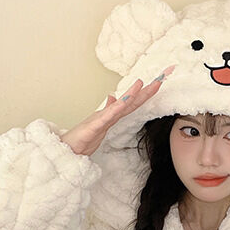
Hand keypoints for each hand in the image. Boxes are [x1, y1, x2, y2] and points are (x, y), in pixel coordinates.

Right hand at [59, 68, 173, 156]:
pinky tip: (123, 101)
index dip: (145, 94)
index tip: (158, 84)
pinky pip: (107, 117)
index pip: (133, 104)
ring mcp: (102, 120)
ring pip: (120, 106)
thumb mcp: (100, 125)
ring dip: (131, 95)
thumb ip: (109, 111)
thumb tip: (115, 98)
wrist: (68, 150)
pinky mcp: (94, 127)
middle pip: (131, 102)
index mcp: (112, 116)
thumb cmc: (82, 139)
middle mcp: (109, 116)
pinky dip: (115, 108)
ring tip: (141, 83)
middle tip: (160, 79)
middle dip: (146, 91)